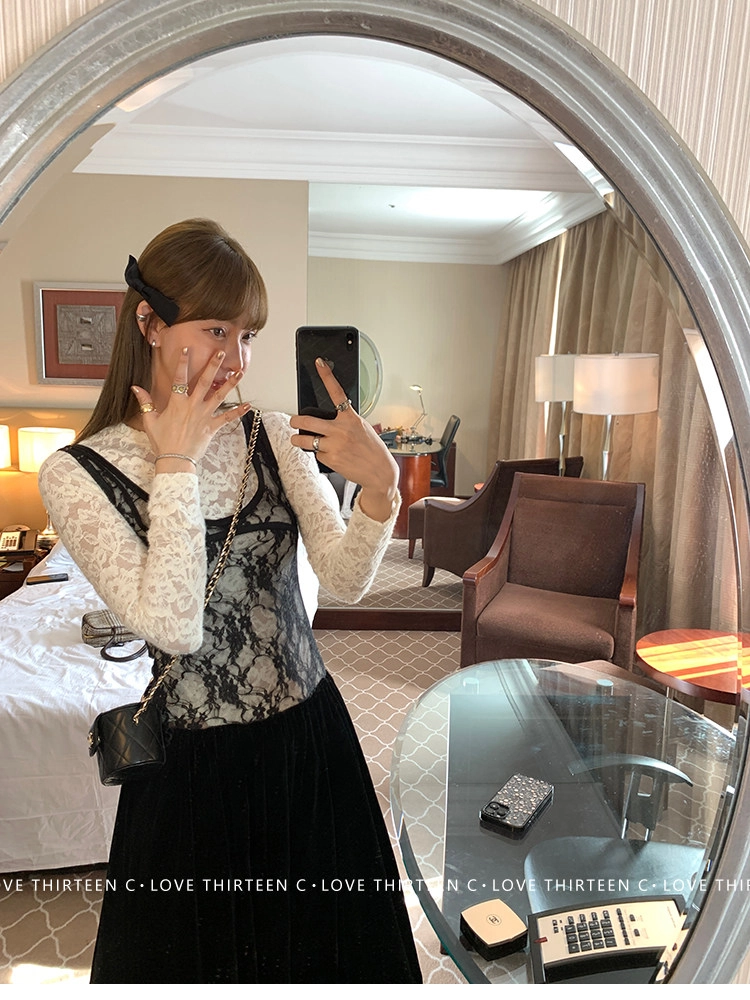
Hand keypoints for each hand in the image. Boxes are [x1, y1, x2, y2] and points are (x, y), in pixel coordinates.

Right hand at [131, 348, 250, 469]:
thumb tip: (135, 387)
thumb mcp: (150, 420)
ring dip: (230, 383)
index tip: (187, 349)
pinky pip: (227, 418)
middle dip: (212, 366)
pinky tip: (248, 405)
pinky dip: (238, 412)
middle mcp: (193, 406)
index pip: (180, 378)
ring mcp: (204, 416)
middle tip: (220, 352)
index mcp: (177, 403)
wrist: (175, 459)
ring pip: (220, 396)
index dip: (183, 362)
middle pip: (204, 382)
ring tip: (239, 372)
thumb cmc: (162, 441)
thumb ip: (145, 402)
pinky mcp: (212, 427)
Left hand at [289, 358, 397, 521]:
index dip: (327, 376)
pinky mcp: (330, 459)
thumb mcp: (362, 428)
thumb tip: (329, 420)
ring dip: (297, 440)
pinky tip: (327, 454)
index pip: (337, 392)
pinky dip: (318, 454)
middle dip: (295, 421)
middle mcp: (340, 430)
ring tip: (297, 439)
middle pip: (307, 421)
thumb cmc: (372, 450)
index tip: (319, 363)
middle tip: (294, 421)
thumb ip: (346, 422)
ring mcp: (334, 445)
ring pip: (304, 440)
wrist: (380, 472)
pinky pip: (316, 454)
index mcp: (350, 418)